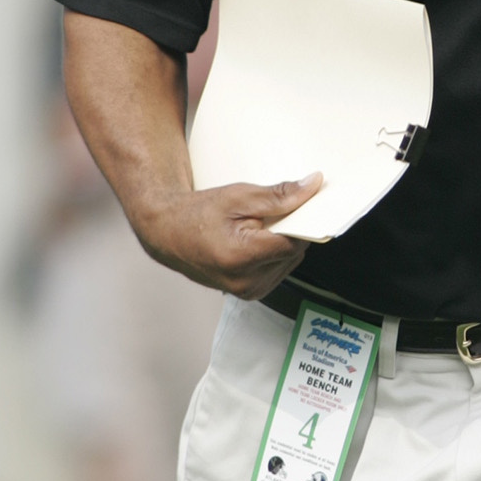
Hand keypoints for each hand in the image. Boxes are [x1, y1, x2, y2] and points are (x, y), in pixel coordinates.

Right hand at [138, 172, 322, 298]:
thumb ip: (278, 195)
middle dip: (288, 231)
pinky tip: (254, 244)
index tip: (297, 206)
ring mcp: (247, 291)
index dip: (300, 221)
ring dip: (281, 244)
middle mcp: (245, 282)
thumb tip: (311, 186)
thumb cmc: (197, 214)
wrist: (168, 233)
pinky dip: (274, 255)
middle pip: (294, 253)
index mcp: (241, 257)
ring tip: (255, 230)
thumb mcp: (238, 196)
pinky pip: (279, 271)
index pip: (294, 241)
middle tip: (265, 216)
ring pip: (289, 263)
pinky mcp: (250, 294)